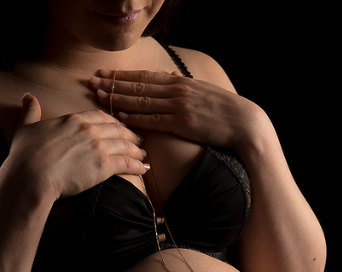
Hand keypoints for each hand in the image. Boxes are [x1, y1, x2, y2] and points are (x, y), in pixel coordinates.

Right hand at [5, 94, 147, 200]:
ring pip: (126, 146)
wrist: (32, 176)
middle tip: (138, 141)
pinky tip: (144, 168)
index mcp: (74, 119)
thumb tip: (29, 97)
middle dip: (130, 135)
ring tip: (143, 155)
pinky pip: (128, 163)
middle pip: (118, 130)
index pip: (102, 117)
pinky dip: (139, 166)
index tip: (120, 127)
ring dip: (137, 151)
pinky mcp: (105, 165)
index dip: (114, 122)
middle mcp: (90, 130)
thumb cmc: (26, 154)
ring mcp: (99, 147)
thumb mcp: (27, 127)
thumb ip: (32, 111)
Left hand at [89, 69, 263, 150]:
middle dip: (113, 84)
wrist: (246, 124)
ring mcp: (179, 107)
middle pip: (138, 86)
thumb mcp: (205, 93)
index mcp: (181, 83)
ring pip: (141, 101)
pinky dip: (134, 118)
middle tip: (91, 82)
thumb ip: (186, 87)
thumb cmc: (227, 112)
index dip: (122, 75)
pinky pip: (152, 120)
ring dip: (118, 99)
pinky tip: (119, 117)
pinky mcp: (182, 124)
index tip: (105, 74)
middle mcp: (177, 91)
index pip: (145, 77)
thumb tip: (174, 79)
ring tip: (99, 97)